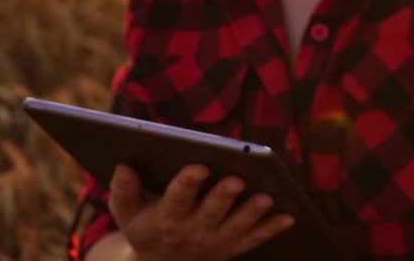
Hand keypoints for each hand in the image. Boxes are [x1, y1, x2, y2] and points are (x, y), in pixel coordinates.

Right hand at [107, 164, 294, 260]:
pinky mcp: (232, 247)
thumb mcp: (127, 212)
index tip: (198, 166)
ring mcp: (215, 241)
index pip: (176, 199)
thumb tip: (124, 166)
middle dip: (223, 197)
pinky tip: (289, 216)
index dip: (187, 184)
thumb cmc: (146, 228)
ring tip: (266, 197)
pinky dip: (271, 229)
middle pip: (210, 213)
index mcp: (166, 218)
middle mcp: (192, 231)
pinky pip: (254, 239)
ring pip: (236, 227)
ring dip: (252, 213)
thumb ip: (124, 191)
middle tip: (236, 180)